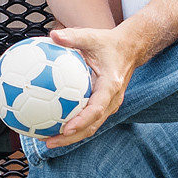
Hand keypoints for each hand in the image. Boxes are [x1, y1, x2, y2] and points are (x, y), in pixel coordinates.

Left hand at [42, 22, 149, 147]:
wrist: (129, 49)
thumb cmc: (108, 43)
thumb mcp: (91, 37)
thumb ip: (73, 37)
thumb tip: (53, 35)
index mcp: (110, 86)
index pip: (96, 109)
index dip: (81, 121)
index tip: (65, 129)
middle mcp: (111, 100)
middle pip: (92, 126)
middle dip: (71, 138)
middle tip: (48, 142)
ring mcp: (108, 105)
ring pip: (90, 127)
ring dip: (70, 137)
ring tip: (47, 140)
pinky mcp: (103, 106)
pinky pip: (87, 120)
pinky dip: (72, 126)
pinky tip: (52, 125)